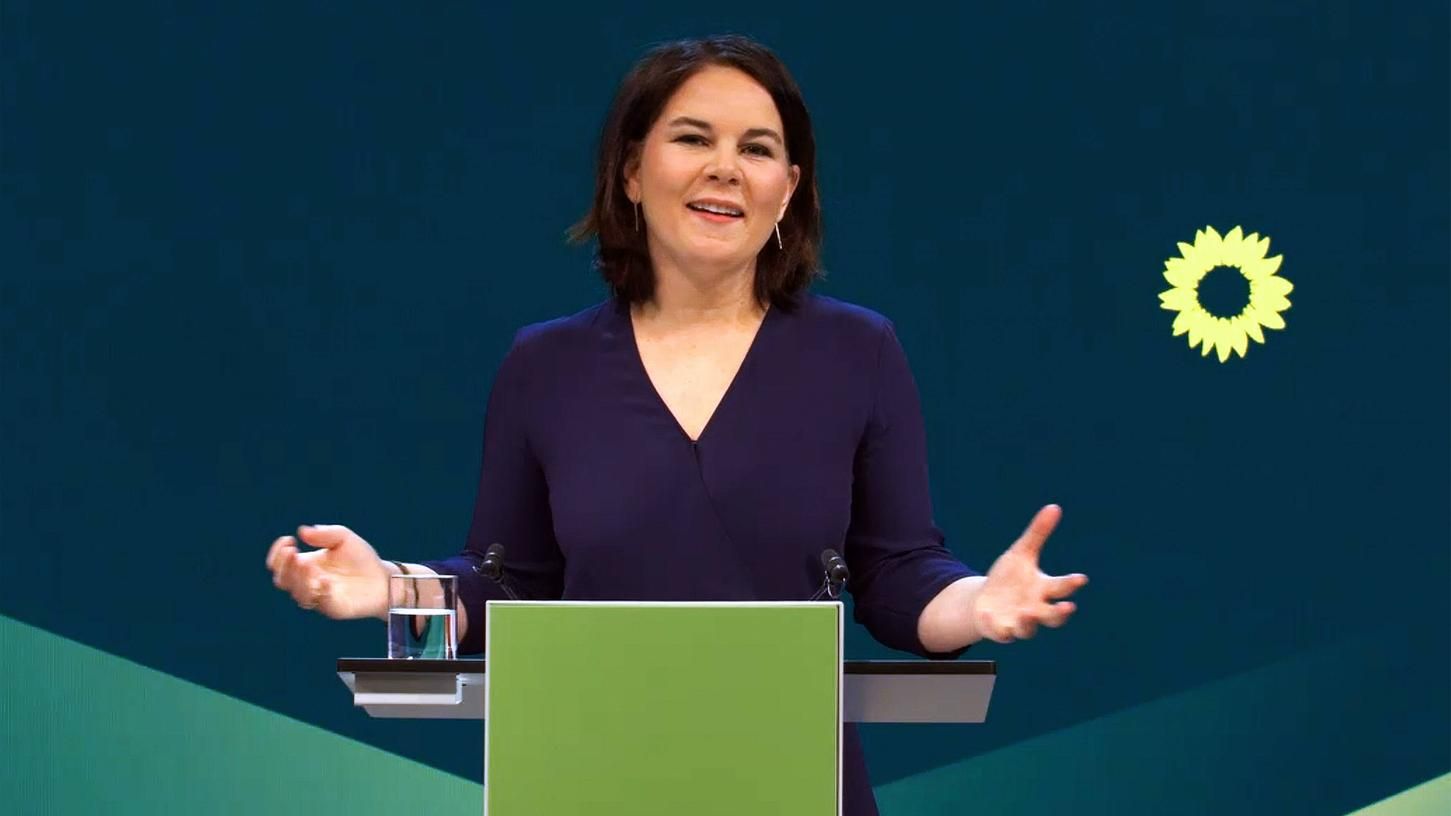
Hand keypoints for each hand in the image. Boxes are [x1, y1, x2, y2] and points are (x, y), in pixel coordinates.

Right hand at [264, 524, 391, 620]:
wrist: (384, 579)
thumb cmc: (361, 559)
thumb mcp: (344, 538)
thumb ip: (325, 534)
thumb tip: (302, 531)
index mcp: (305, 564)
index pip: (279, 564)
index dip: (277, 553)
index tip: (289, 540)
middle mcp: (308, 582)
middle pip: (282, 580)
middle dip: (284, 566)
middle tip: (293, 552)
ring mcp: (319, 596)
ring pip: (297, 593)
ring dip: (299, 578)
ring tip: (307, 563)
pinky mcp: (333, 607)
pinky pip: (320, 603)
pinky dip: (320, 591)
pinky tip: (325, 580)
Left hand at [971, 504, 1087, 642]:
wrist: (986, 601)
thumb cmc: (1010, 578)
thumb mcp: (1021, 553)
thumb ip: (1038, 534)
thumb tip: (1054, 507)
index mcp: (1043, 590)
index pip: (1062, 587)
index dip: (1072, 583)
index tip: (1081, 578)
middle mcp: (1036, 609)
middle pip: (1053, 616)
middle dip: (1061, 613)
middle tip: (1068, 607)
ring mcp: (1019, 623)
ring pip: (1029, 629)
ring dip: (1030, 622)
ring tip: (1027, 612)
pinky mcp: (1000, 631)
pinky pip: (1000, 632)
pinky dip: (995, 626)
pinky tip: (987, 613)